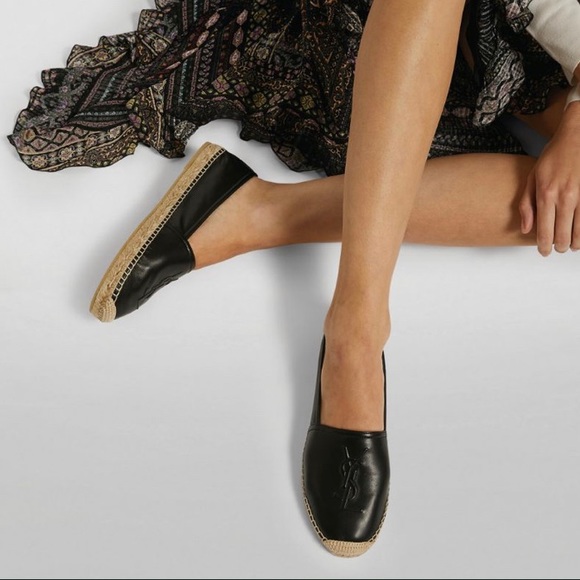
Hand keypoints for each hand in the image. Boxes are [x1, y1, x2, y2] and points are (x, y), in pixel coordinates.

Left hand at [519, 102, 579, 255]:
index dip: (544, 246)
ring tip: (570, 246)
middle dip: (559, 247)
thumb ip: (526, 205)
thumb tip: (525, 230)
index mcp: (546, 195)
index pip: (544, 230)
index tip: (544, 252)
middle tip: (557, 249)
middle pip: (563, 234)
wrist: (576, 138)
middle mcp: (565, 197)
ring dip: (575, 243)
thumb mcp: (532, 179)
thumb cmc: (552, 158)